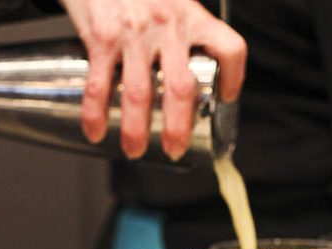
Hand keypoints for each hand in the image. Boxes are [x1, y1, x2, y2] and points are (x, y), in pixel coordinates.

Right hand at [61, 0, 246, 159]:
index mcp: (193, 17)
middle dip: (178, 128)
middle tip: (175, 149)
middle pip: (181, 87)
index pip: (230, 48)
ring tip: (135, 151)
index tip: (225, 99)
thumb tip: (187, 84)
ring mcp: (134, 33)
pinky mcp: (102, 36)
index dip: (234, 79)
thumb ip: (183, 34)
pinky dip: (96, 114)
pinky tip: (96, 132)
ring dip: (137, 130)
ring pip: (140, 94)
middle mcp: (168, 25)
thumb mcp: (172, 2)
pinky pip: (100, 84)